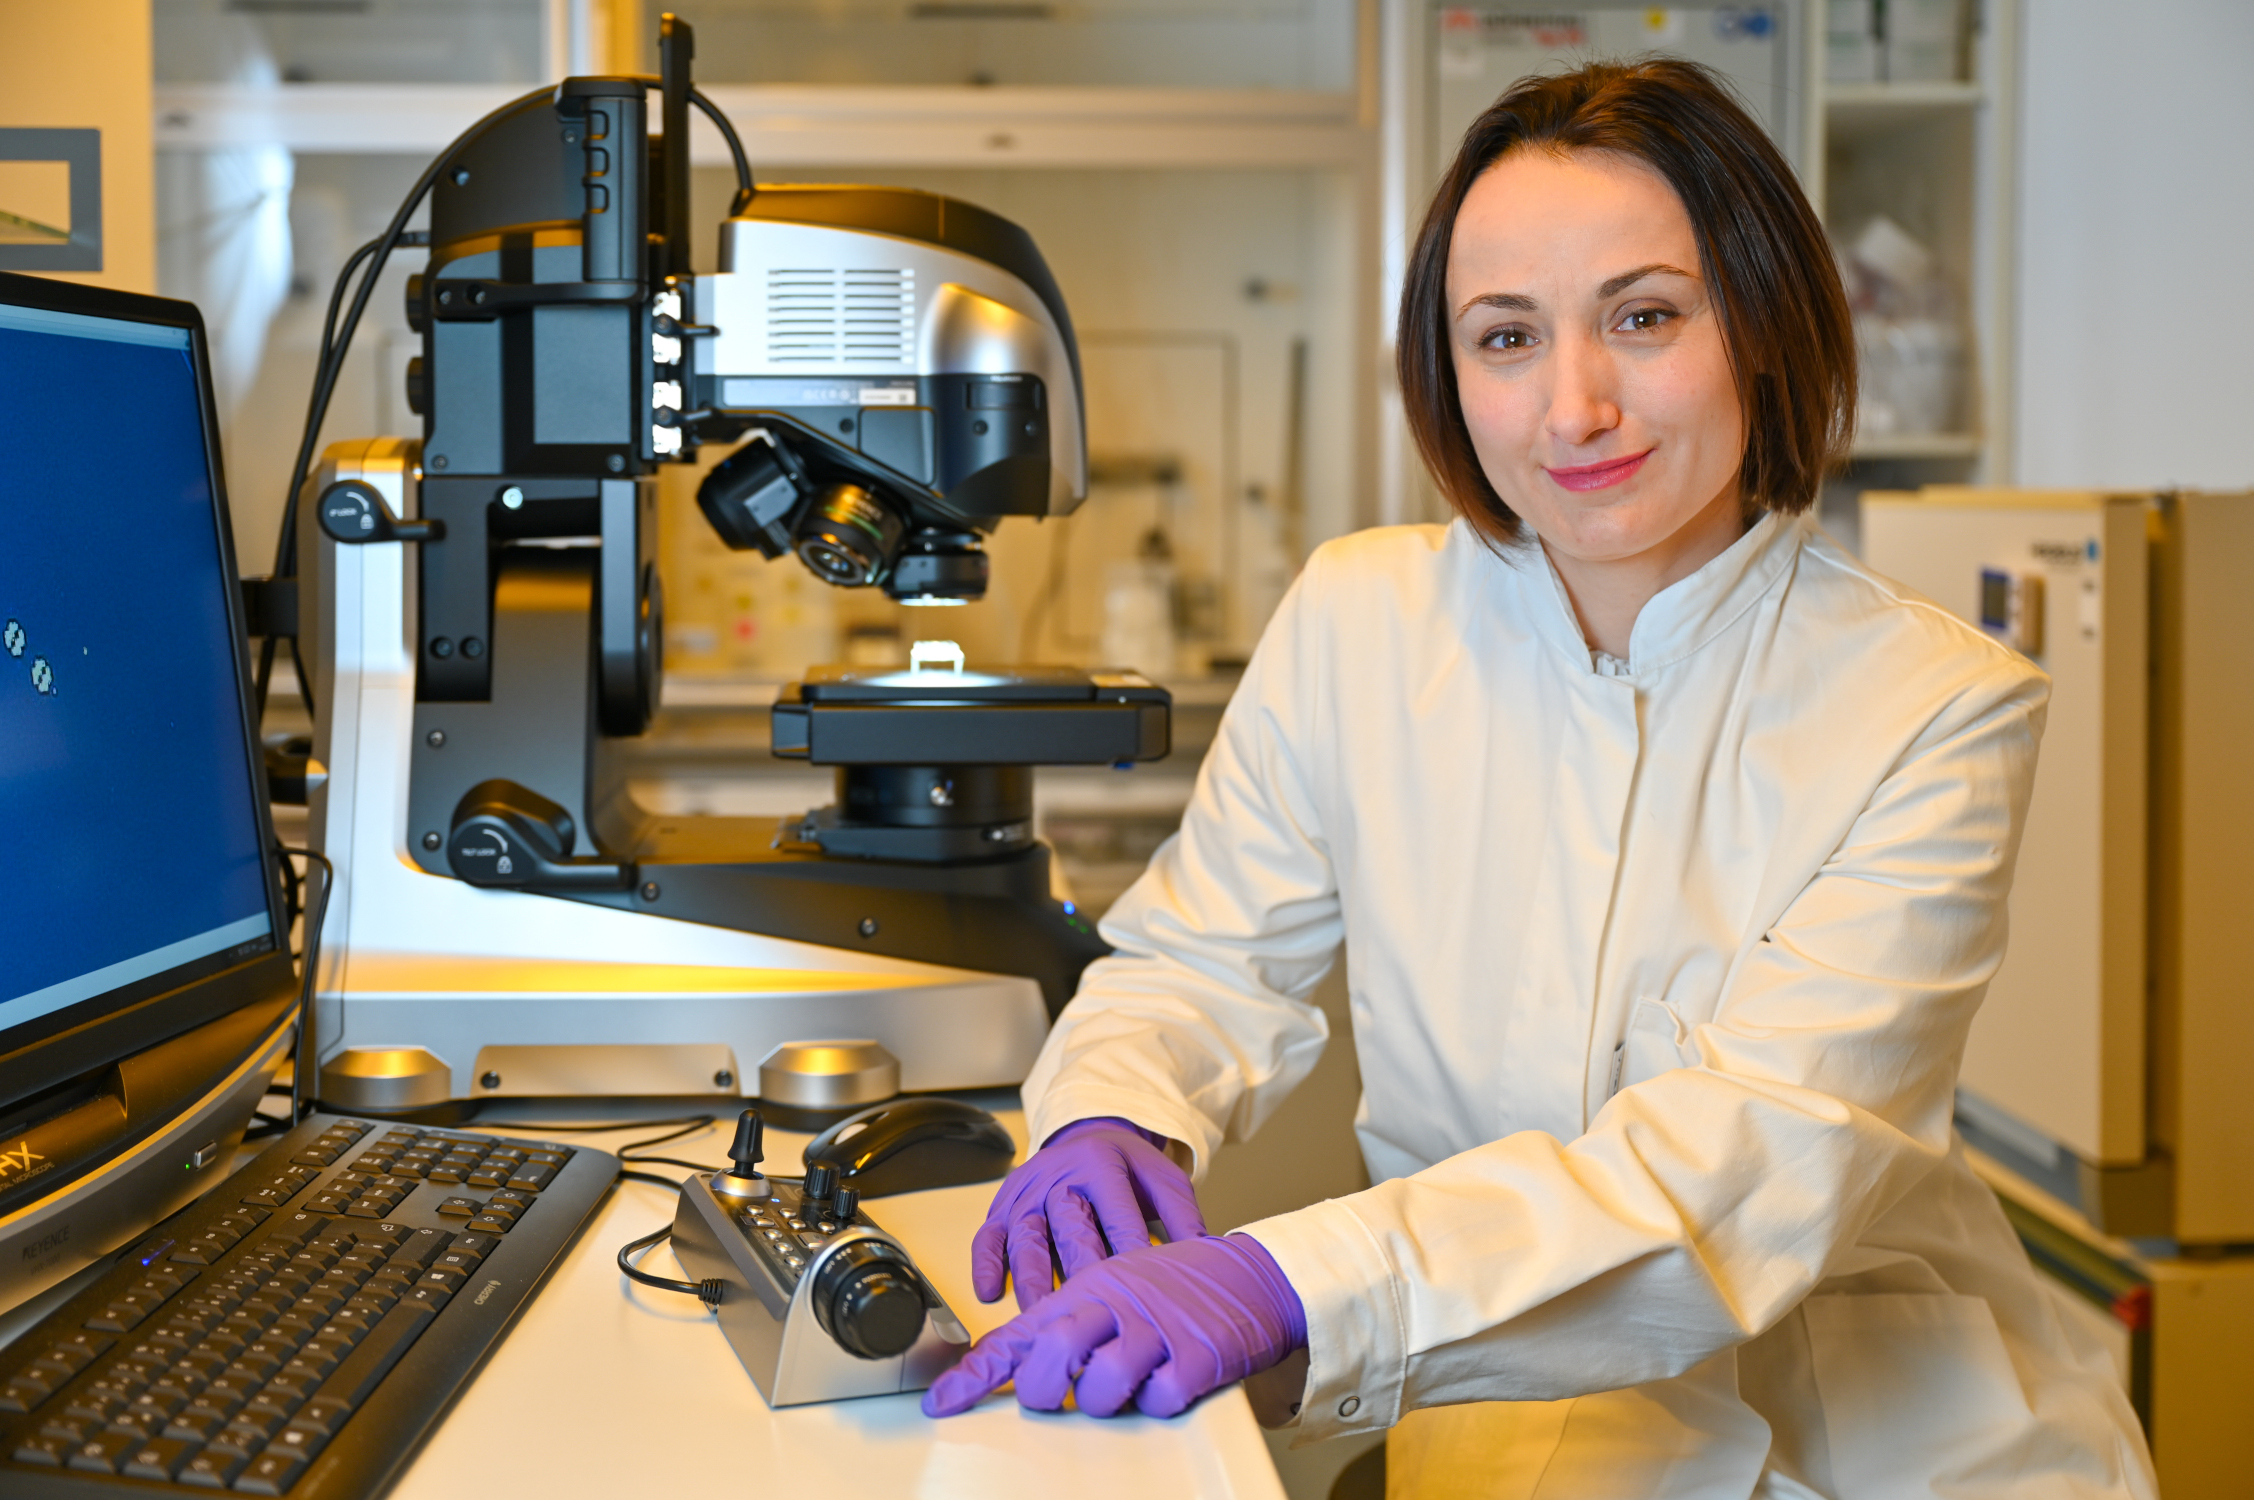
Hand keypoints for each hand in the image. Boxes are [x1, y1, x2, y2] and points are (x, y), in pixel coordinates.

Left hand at [925, 1233, 1306, 1418]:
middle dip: (1052, 1391)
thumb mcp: (1107, 1290)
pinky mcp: (1195, 1357)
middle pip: (1053, 1360)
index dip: (974, 1375)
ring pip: (1103, 1391)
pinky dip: (1160, 1401)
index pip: (1017, 1335)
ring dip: (1111, 1399)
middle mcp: (1114, 1304)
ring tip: (1130, 1379)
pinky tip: (1170, 1378)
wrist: (1244, 1275)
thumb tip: (1013, 1367)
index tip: (940, 1404)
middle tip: (1071, 1392)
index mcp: (1084, 1290)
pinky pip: (1158, 1401)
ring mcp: (1155, 1330)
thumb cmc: (1171, 1287)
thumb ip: (1059, 1325)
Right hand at [971, 1117, 1204, 1310]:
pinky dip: (985, 1265)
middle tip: (1089, 1309)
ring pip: (1025, 1237)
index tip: (1140, 1289)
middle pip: (1068, 1225)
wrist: (1084, 1139)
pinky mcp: (1000, 1209)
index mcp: (1102, 1164)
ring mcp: (1026, 1194)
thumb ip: (1183, 1217)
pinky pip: (986, 1237)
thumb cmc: (1126, 1171)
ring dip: (1031, 1278)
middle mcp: (1059, 1176)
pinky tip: (990, 1295)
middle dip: (1079, 1267)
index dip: (1129, 1248)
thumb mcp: (1162, 1179)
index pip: (1117, 1211)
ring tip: (1043, 1317)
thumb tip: (1207, 1260)